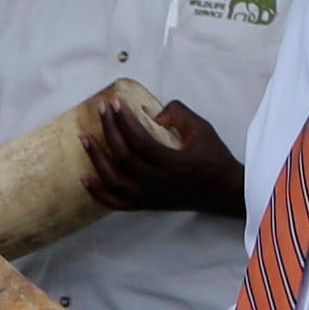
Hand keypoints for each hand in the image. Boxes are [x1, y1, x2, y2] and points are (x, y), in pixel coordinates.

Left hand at [81, 96, 244, 217]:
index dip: (125, 121)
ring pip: (115, 181)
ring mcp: (151, 197)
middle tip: (102, 110)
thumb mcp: (203, 129)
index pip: (141, 141)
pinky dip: (98, 192)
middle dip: (109, 130)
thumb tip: (152, 113)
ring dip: (96, 159)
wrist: (223, 191)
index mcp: (175, 163)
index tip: (116, 104)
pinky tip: (85, 177)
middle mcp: (160, 183)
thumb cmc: (213, 157)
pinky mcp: (147, 205)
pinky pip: (117, 203)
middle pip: (124, 157)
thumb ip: (179, 114)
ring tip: (84, 138)